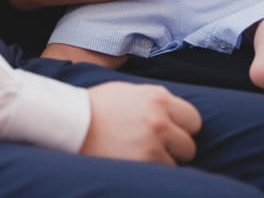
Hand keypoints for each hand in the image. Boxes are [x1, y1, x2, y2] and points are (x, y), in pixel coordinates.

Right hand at [80, 82, 201, 164]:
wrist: (71, 123)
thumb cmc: (97, 107)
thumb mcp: (129, 92)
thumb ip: (155, 100)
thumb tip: (175, 113)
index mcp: (158, 97)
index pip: (192, 118)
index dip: (182, 127)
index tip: (171, 132)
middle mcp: (159, 119)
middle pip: (189, 143)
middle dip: (175, 147)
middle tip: (155, 146)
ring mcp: (153, 143)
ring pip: (177, 161)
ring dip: (164, 161)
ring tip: (141, 154)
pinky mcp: (144, 162)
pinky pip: (163, 172)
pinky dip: (152, 170)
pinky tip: (135, 161)